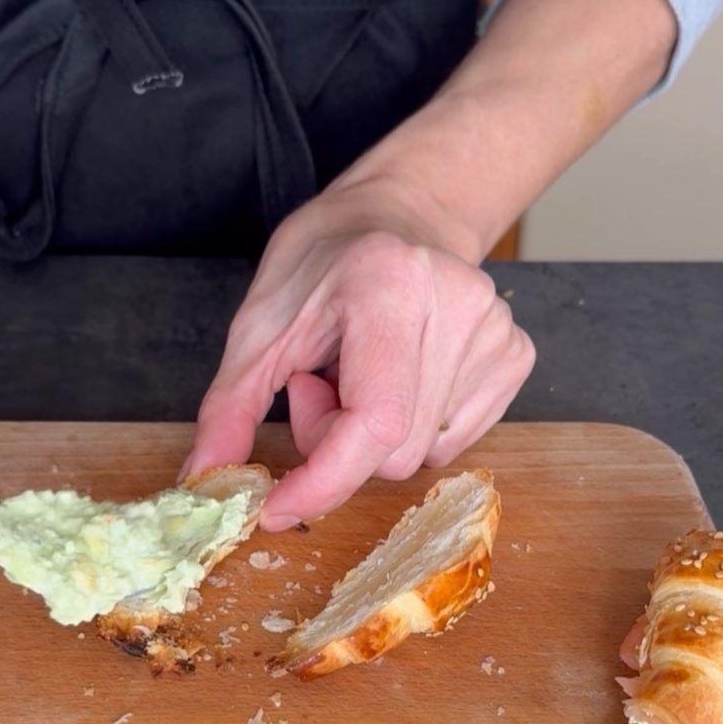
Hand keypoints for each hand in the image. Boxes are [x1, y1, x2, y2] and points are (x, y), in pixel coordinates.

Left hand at [182, 189, 533, 530]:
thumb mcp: (261, 325)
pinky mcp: (517, 355)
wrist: (399, 216)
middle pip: (395, 453)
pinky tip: (402, 377)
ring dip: (376, 437)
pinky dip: (413, 429)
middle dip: (339, 444)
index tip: (277, 507)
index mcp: (390, 286)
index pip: (375, 423)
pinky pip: (453, 443)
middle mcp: (459, 306)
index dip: (324, 481)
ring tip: (362, 374)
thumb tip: (206, 481)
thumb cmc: (326, 264)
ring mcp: (498, 333)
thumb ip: (230, 408)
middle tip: (319, 386)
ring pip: (424, 456)